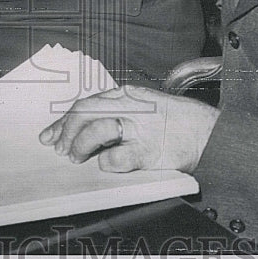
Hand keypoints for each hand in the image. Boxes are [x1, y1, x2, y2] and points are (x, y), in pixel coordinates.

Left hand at [39, 85, 218, 172]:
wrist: (207, 134)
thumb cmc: (174, 123)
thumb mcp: (142, 107)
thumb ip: (114, 113)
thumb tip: (79, 130)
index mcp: (127, 94)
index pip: (85, 103)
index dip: (63, 120)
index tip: (50, 134)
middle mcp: (131, 106)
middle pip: (85, 111)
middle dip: (66, 130)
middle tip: (60, 148)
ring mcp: (141, 127)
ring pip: (98, 128)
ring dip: (80, 144)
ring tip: (76, 157)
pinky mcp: (150, 151)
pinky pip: (118, 156)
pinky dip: (106, 162)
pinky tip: (105, 164)